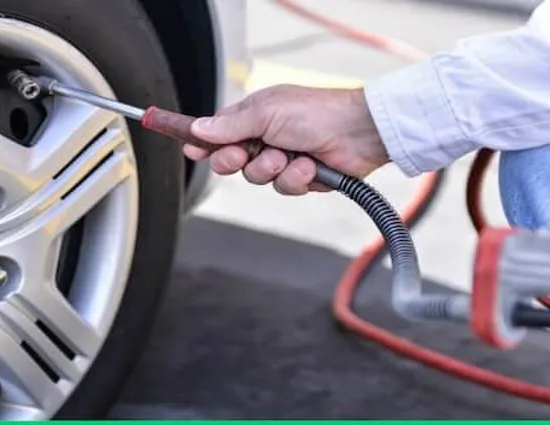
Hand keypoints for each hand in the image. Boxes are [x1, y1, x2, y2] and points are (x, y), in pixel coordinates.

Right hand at [183, 84, 389, 194]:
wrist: (358, 132)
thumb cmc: (316, 112)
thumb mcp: (266, 113)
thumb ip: (229, 125)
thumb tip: (199, 128)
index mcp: (254, 116)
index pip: (218, 131)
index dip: (204, 142)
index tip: (191, 150)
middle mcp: (265, 137)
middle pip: (230, 160)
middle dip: (236, 160)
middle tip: (244, 154)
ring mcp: (282, 158)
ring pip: (256, 178)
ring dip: (272, 169)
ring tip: (290, 156)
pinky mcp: (300, 178)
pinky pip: (282, 188)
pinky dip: (295, 179)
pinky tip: (309, 167)